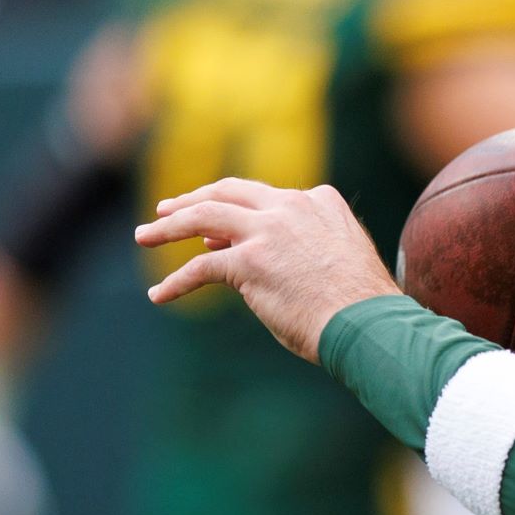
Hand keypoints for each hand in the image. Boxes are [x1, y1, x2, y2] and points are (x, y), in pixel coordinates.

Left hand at [135, 178, 401, 363]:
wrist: (369, 323)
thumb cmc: (363, 306)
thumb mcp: (341, 259)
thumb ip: (308, 247)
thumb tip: (265, 259)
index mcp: (322, 201)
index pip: (268, 198)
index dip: (236, 212)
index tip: (216, 231)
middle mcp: (293, 206)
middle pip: (229, 191)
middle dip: (193, 199)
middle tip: (166, 209)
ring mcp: (269, 230)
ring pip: (204, 215)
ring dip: (168, 226)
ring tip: (145, 236)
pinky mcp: (250, 261)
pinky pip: (200, 268)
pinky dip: (176, 282)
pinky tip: (160, 295)